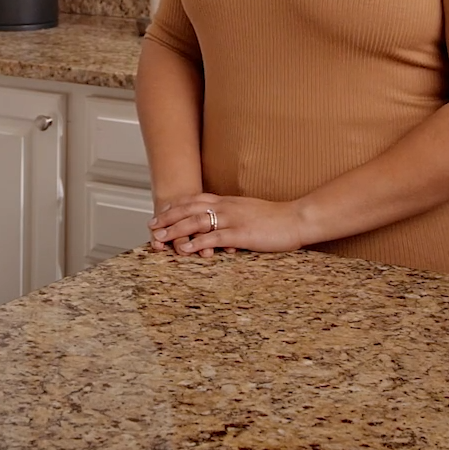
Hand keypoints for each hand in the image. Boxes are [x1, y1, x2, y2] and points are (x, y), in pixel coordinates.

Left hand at [148, 193, 310, 257]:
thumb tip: (221, 225)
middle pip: (189, 209)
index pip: (195, 200)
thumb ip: (233, 215)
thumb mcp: (249, 212)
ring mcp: (232, 219)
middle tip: (151, 226)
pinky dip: (197, 243)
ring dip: (175, 230)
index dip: (175, 207)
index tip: (160, 213)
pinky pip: (214, 238)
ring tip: (159, 238)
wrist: (297, 218)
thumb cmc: (277, 219)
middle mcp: (226, 207)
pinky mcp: (241, 234)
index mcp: (228, 202)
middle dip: (168, 217)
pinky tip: (185, 249)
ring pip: (196, 222)